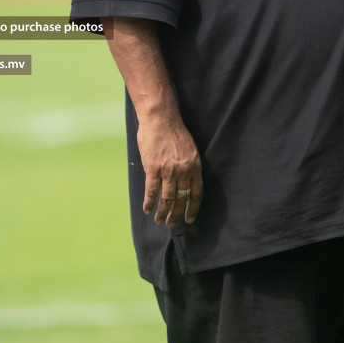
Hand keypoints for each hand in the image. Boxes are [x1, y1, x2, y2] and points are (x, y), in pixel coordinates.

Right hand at [136, 110, 202, 226]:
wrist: (160, 118)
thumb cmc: (173, 131)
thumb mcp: (189, 149)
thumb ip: (187, 166)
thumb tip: (182, 182)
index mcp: (195, 167)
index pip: (196, 194)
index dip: (192, 209)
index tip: (189, 219)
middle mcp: (183, 172)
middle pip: (181, 200)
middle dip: (176, 215)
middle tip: (172, 224)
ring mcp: (168, 171)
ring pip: (166, 199)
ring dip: (162, 212)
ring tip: (159, 221)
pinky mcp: (153, 169)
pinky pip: (151, 191)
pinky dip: (149, 202)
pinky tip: (147, 209)